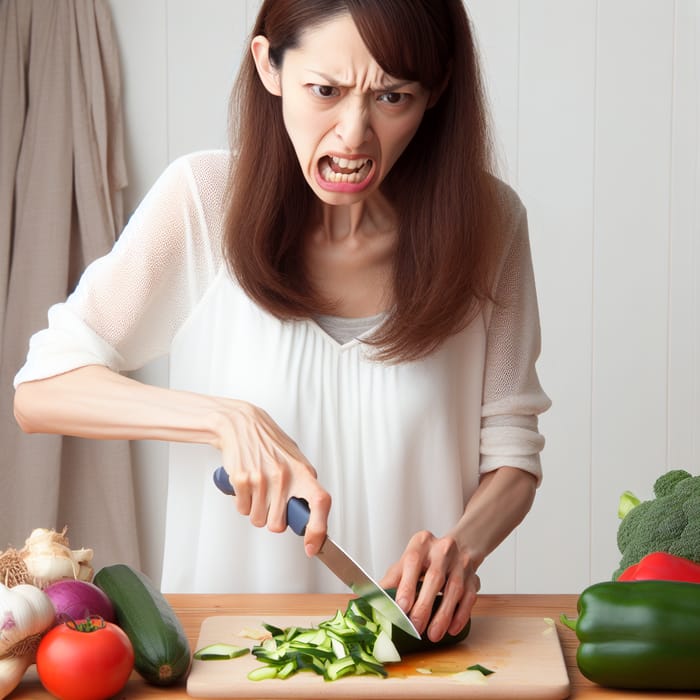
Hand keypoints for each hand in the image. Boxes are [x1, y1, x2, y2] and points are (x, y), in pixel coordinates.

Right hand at [215, 400, 330, 555]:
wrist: (242, 424)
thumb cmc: (269, 442)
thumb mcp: (295, 459)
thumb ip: (304, 485)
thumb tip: (313, 514)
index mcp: (302, 472)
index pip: (320, 502)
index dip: (318, 529)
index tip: (312, 546)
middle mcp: (284, 476)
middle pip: (279, 524)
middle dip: (273, 520)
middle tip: (272, 504)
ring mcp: (262, 479)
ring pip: (258, 520)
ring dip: (256, 511)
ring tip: (258, 491)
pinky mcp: (242, 479)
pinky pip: (242, 509)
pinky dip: (243, 503)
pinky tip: (246, 487)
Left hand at [380, 530, 479, 641]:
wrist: (460, 547)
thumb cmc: (427, 558)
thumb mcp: (407, 562)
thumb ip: (392, 579)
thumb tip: (368, 600)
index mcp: (421, 543)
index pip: (412, 563)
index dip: (407, 586)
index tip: (402, 607)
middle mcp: (442, 550)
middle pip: (434, 578)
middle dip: (425, 605)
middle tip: (416, 628)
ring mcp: (461, 563)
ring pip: (454, 589)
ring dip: (443, 614)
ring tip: (433, 634)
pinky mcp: (474, 577)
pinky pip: (469, 597)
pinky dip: (461, 614)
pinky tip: (452, 629)